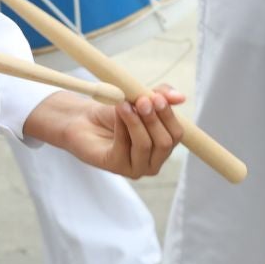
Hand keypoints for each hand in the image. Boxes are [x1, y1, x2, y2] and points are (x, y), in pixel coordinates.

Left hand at [28, 87, 186, 178]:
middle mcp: (153, 161)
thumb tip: (181, 97)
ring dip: (136, 121)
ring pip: (145, 145)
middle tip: (142, 100)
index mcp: (162, 146)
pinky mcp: (116, 167)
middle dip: (154, 119)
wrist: (83, 120)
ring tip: (125, 103)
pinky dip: (122, 126)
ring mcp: (136, 168)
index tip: (157, 97)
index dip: (169, 115)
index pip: (176, 134)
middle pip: (164, 143)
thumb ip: (160, 96)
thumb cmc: (114, 112)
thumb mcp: (139, 99)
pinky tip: (118, 111)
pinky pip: (124, 146)